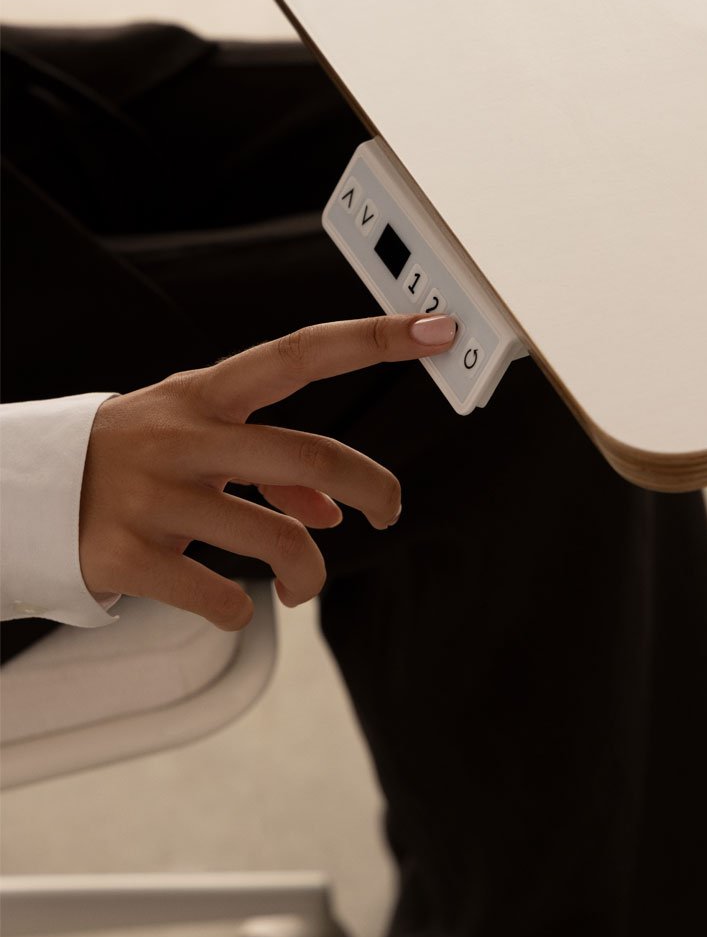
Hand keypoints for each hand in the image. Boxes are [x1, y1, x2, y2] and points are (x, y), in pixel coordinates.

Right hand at [79, 312, 456, 628]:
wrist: (28, 494)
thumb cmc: (133, 457)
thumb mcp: (194, 435)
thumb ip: (267, 464)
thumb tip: (332, 509)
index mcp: (205, 394)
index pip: (300, 353)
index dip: (372, 339)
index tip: (435, 327)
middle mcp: (185, 436)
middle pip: (307, 453)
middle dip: (370, 486)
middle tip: (391, 510)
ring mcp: (157, 497)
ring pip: (277, 537)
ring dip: (309, 571)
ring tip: (304, 585)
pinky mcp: (131, 556)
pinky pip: (221, 596)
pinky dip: (243, 609)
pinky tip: (234, 603)